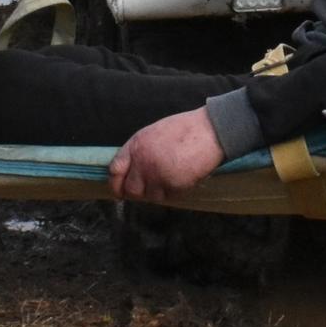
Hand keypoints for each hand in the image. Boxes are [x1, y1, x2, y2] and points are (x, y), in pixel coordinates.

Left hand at [108, 108, 227, 202]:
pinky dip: (175, 192)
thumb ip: (140, 151)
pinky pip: (169, 197)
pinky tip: (183, 178)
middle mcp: (142, 162)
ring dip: (159, 192)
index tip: (119, 190)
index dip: (116, 184)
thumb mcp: (154, 134)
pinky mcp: (172, 185)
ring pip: (151, 197)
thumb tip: (131, 170)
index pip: (115, 171)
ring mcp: (157, 175)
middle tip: (150, 188)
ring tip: (172, 178)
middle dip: (139, 193)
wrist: (210, 130)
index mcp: (136, 145)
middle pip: (131, 190)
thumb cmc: (186, 129)